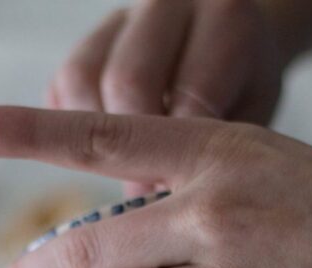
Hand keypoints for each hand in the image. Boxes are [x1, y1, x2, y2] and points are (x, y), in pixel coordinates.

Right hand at [48, 0, 282, 194]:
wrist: (231, 46)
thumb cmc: (243, 94)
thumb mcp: (252, 117)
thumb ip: (214, 152)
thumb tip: (160, 205)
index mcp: (225, 18)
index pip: (190, 93)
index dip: (176, 158)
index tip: (172, 200)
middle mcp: (167, 6)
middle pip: (128, 82)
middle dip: (128, 152)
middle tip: (140, 197)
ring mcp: (122, 20)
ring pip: (82, 81)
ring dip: (91, 142)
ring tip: (116, 174)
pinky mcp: (88, 42)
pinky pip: (60, 85)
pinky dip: (71, 129)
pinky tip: (98, 154)